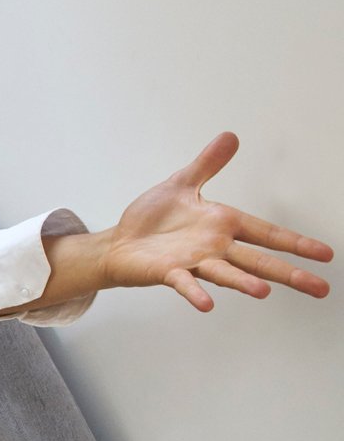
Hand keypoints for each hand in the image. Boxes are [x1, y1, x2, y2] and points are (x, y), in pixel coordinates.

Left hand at [100, 133, 332, 311]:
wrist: (118, 243)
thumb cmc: (150, 219)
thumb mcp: (181, 184)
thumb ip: (207, 164)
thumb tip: (230, 137)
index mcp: (223, 225)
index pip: (268, 234)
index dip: (296, 243)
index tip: (325, 255)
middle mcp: (215, 247)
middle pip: (259, 261)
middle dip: (290, 273)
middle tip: (320, 288)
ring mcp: (193, 262)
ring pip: (226, 273)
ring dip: (244, 282)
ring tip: (266, 291)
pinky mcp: (168, 273)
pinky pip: (184, 283)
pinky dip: (195, 293)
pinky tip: (207, 304)